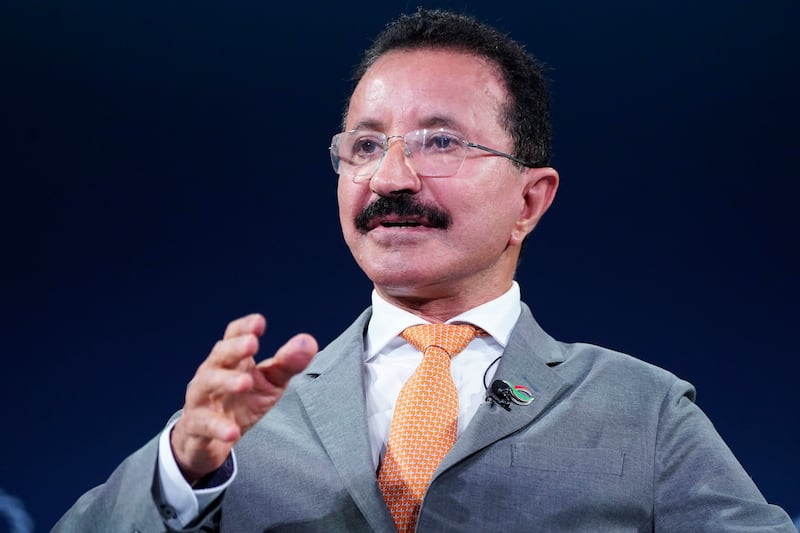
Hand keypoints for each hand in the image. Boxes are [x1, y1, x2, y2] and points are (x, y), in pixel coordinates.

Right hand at [170, 313, 316, 484]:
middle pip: (220, 355)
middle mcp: (213, 372)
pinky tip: (232, 431)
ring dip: (226, 381)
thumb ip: (288, 363)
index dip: (244, 327)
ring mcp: (201, 398)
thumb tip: (309, 342)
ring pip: (207, 383)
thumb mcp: (270, 383)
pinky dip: (217, 427)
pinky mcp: (196, 425)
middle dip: (234, 348)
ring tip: (245, 383)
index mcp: (232, 359)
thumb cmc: (243, 403)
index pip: (234, 336)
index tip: (259, 322)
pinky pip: (203, 424)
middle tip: (252, 343)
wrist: (212, 441)